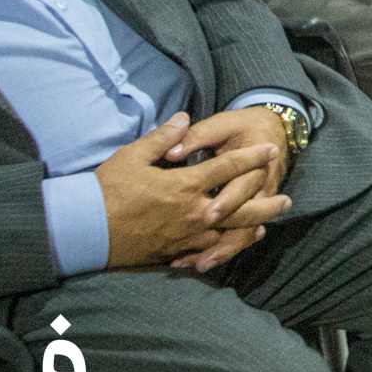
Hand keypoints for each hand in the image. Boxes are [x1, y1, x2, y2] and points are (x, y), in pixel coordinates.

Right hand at [96, 112, 292, 269]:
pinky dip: (222, 249)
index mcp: (186, 185)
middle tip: (287, 200)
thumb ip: (164, 137)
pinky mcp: (173, 252)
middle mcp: (193, 213)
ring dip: (250, 229)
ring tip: (266, 226)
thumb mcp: (134, 155)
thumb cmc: (106, 189)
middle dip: (265, 202)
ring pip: (228, 234)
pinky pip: (205, 252)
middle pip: (240, 207)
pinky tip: (229, 247)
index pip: (229, 168)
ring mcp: (185, 236)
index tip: (271, 151)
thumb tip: (184, 119)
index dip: (252, 158)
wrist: (84, 229)